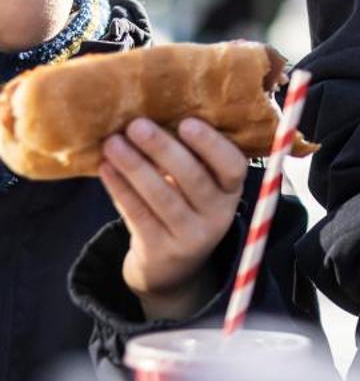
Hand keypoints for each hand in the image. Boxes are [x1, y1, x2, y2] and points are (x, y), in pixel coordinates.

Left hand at [101, 118, 247, 320]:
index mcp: (231, 191)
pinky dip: (120, 189)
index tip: (186, 122)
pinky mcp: (160, 250)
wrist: (173, 268)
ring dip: (135, 167)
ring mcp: (190, 236)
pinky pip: (138, 214)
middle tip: (136, 124)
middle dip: (162, 149)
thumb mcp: (203, 188)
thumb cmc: (186, 208)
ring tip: (113, 142)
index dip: (212, 145)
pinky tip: (106, 169)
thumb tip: (158, 111)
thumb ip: (192, 158)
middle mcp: (217, 215)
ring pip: (162, 197)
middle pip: (193, 179)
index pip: (233, 167)